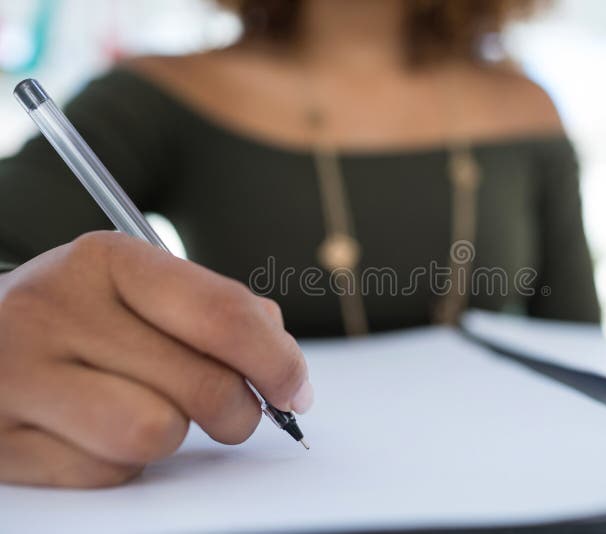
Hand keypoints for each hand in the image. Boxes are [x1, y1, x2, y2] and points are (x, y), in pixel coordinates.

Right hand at [0, 231, 312, 487]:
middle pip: (202, 384)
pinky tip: (102, 431)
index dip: (277, 360)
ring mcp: (17, 377)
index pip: (222, 314)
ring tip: (160, 414)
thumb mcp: (138, 286)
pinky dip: (123, 461)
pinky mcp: (1, 442)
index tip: (294, 388)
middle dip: (240, 410)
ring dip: (175, 435)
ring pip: (155, 433)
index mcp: (106, 260)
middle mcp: (55, 309)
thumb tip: (282, 361)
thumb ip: (214, 311)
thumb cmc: (78, 315)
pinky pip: (106, 472)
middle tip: (237, 412)